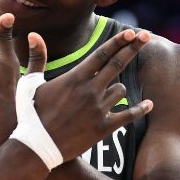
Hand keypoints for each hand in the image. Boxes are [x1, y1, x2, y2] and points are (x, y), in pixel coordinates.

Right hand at [22, 28, 152, 159]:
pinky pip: (128, 115)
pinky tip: (149, 104)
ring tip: (107, 93)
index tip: (132, 32)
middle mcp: (90, 90)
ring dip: (117, 88)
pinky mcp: (104, 128)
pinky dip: (140, 109)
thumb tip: (33, 34)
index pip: (102, 53)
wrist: (36, 147)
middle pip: (117, 64)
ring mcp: (99, 109)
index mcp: (75, 78)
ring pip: (120, 90)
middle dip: (133, 48)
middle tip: (146, 37)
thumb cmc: (30, 114)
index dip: (119, 41)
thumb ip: (37, 58)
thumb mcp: (30, 84)